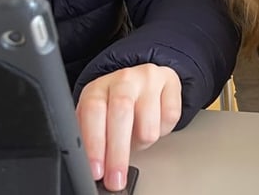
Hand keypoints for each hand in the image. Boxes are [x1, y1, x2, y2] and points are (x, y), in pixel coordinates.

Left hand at [77, 64, 181, 190]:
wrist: (142, 81)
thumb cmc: (115, 105)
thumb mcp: (96, 118)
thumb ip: (89, 137)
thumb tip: (87, 167)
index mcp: (98, 88)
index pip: (93, 112)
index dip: (94, 142)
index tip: (96, 170)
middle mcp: (123, 79)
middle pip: (121, 114)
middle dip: (118, 153)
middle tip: (116, 179)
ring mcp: (148, 78)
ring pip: (149, 124)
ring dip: (143, 142)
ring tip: (137, 138)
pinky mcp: (170, 81)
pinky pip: (170, 118)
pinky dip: (163, 129)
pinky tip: (154, 122)